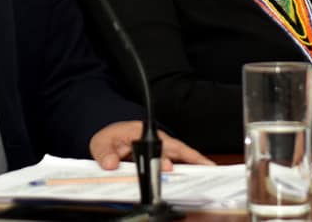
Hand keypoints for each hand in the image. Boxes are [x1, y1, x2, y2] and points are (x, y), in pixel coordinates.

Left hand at [90, 121, 214, 170]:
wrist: (112, 139)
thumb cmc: (110, 138)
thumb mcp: (101, 143)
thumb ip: (105, 153)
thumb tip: (111, 163)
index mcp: (142, 133)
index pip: (155, 146)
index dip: (164, 158)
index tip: (169, 168)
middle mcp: (156, 141)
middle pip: (177, 150)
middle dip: (193, 159)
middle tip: (208, 169)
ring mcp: (162, 149)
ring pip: (182, 156)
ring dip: (196, 164)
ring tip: (210, 173)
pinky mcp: (164, 157)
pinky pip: (179, 162)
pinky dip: (190, 169)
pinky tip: (198, 178)